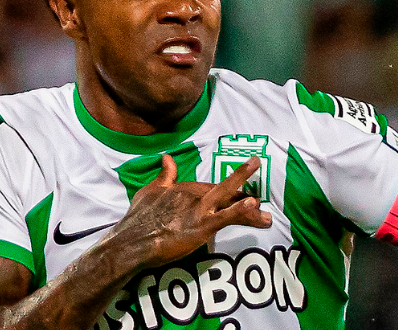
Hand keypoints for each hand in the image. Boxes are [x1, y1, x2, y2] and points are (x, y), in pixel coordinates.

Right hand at [113, 155, 271, 269]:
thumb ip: (163, 176)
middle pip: (224, 190)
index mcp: (182, 188)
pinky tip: (253, 206)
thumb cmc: (138, 218)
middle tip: (259, 184)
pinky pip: (226, 216)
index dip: (227, 188)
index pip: (210, 186)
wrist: (133, 240)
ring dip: (249, 202)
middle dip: (243, 184)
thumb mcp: (150, 191)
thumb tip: (167, 157)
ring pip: (229, 201)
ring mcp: (199, 210)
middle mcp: (193, 195)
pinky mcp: (202, 225)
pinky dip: (240, 210)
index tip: (239, 192)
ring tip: (264, 205)